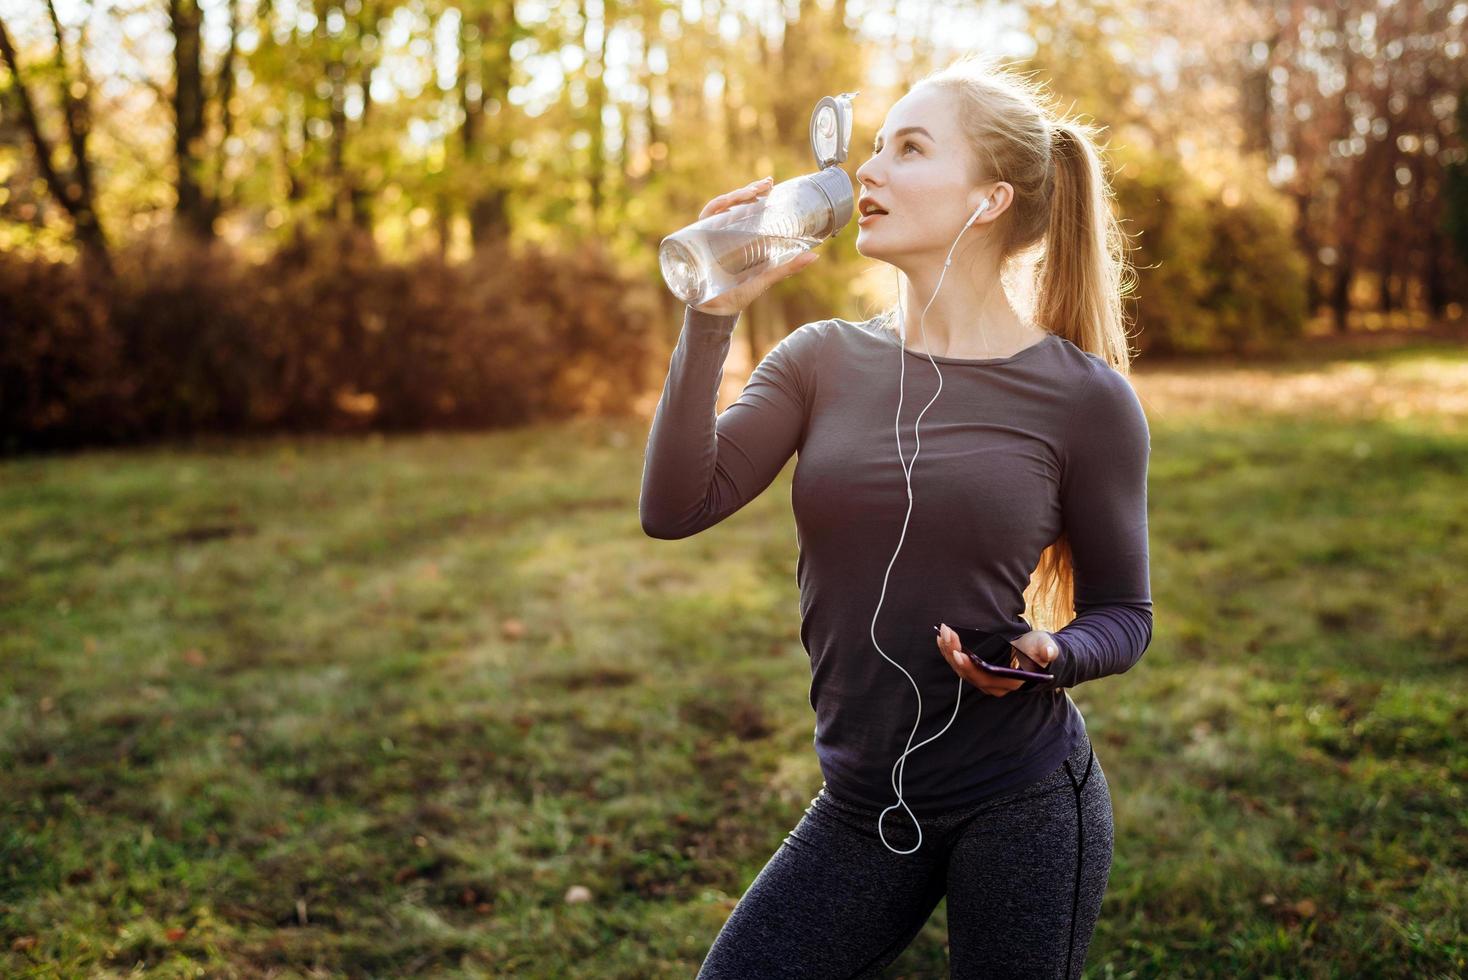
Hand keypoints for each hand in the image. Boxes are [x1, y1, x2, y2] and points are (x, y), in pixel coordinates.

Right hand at [690, 176, 821, 315]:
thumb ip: (787, 268)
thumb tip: (815, 256)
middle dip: (747, 191)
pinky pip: (703, 219)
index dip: (755, 192)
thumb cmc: (737, 294)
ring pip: (719, 208)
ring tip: (750, 194)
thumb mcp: (765, 278)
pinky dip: (713, 210)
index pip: (745, 207)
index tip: (769, 184)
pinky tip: (725, 205)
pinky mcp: (696, 241)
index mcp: (738, 236)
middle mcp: (722, 232)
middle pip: (733, 204)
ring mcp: (708, 235)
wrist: (713, 312)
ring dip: (734, 197)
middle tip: (764, 186)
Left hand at [936, 624, 1059, 697]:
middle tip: (946, 632)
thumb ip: (1047, 649)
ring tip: (941, 633)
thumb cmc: (1039, 650)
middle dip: (954, 652)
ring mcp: (984, 680)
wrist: (1036, 655)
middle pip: (968, 673)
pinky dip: (949, 652)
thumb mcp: (1045, 646)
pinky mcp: (978, 672)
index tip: (958, 652)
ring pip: (961, 669)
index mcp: (1009, 681)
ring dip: (948, 651)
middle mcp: (994, 686)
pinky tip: (941, 639)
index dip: (969, 667)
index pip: (984, 677)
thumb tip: (1049, 652)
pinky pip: (960, 665)